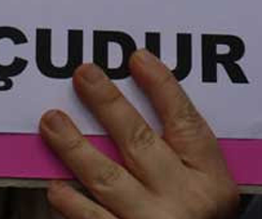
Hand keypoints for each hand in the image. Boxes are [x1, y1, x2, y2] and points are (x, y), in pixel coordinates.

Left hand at [38, 49, 239, 218]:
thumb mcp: (208, 189)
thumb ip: (182, 154)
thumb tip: (132, 102)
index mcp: (210, 180)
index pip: (186, 123)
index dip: (162, 87)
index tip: (137, 58)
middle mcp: (184, 200)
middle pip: (140, 142)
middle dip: (108, 104)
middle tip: (83, 74)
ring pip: (107, 179)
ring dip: (74, 147)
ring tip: (51, 121)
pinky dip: (72, 205)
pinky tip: (55, 188)